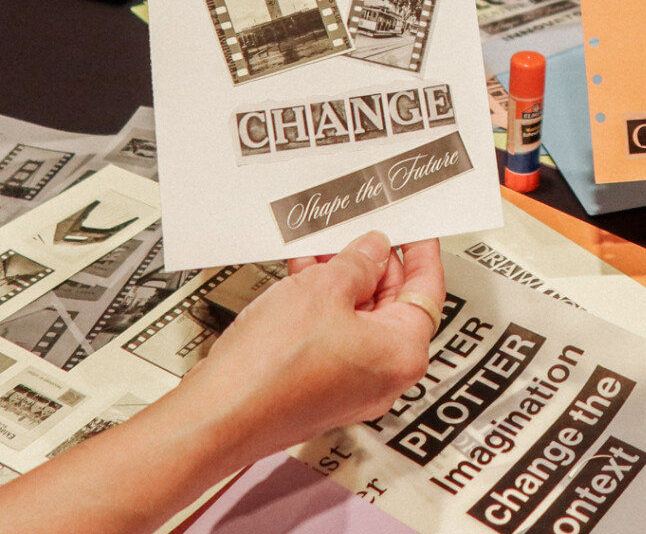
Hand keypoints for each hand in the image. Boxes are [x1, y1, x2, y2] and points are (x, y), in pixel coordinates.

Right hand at [183, 232, 443, 459]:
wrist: (217, 417)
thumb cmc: (271, 369)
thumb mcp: (324, 288)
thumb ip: (359, 261)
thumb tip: (374, 250)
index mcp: (402, 352)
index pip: (427, 289)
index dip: (421, 252)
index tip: (416, 230)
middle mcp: (384, 375)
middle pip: (393, 303)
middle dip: (374, 263)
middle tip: (361, 231)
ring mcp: (351, 384)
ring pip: (358, 317)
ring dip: (342, 280)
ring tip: (324, 248)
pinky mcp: (320, 388)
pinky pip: (334, 334)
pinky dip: (323, 304)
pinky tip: (302, 276)